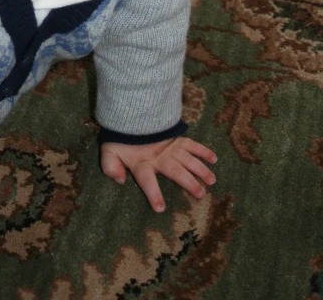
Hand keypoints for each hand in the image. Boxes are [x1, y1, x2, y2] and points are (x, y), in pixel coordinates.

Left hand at [100, 137, 216, 212]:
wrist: (128, 113)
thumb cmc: (120, 137)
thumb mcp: (108, 152)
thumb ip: (111, 167)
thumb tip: (120, 181)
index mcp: (142, 163)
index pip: (148, 181)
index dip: (154, 194)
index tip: (161, 208)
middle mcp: (159, 157)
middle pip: (176, 171)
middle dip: (188, 183)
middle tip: (201, 195)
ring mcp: (169, 147)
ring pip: (187, 160)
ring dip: (200, 170)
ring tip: (211, 181)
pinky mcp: (176, 138)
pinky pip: (191, 144)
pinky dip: (203, 150)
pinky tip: (213, 158)